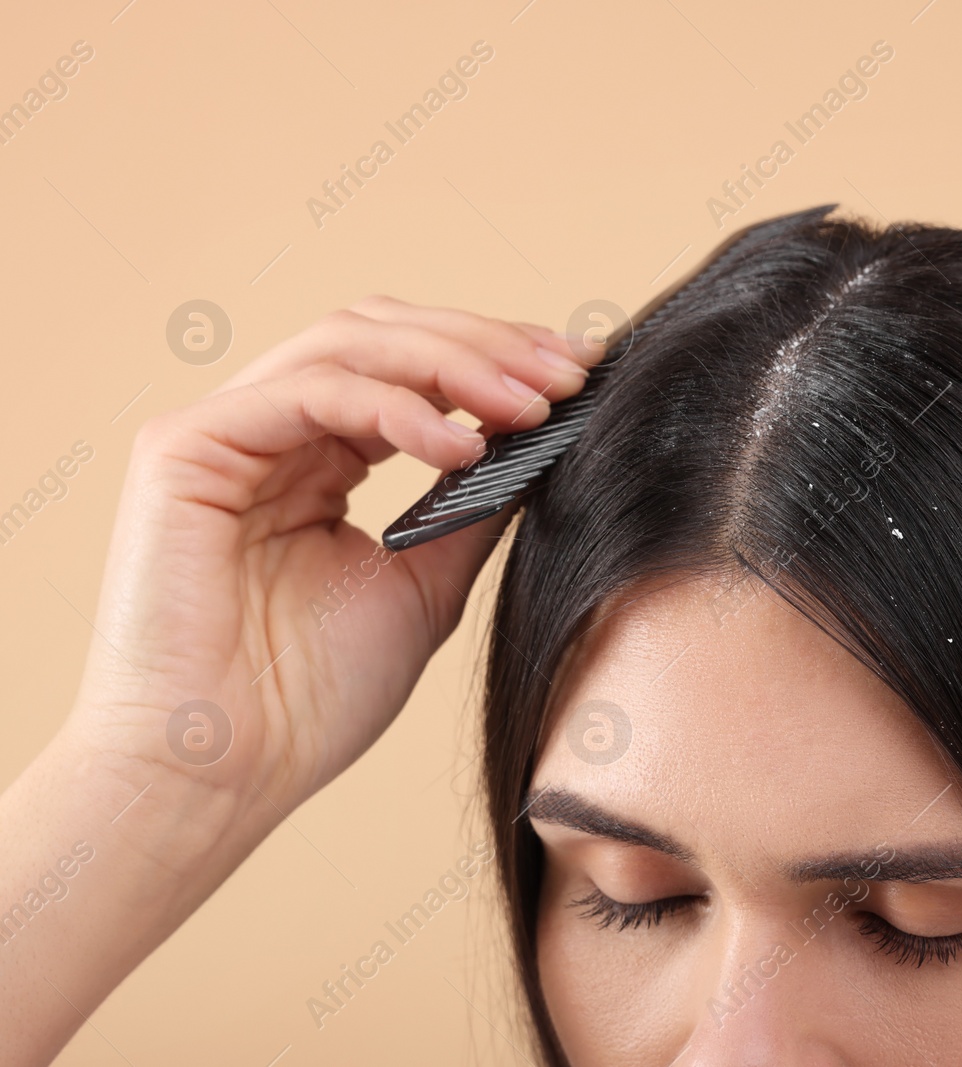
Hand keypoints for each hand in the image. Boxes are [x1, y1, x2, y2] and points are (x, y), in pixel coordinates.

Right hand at [67, 297, 597, 829]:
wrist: (225, 775)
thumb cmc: (310, 699)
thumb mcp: (427, 583)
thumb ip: (473, 506)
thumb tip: (545, 441)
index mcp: (320, 458)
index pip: (412, 369)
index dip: (498, 357)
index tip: (582, 369)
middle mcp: (271, 431)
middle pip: (385, 334)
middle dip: (487, 345)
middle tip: (569, 371)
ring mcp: (224, 432)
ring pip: (350, 345)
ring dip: (454, 362)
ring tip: (530, 404)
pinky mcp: (184, 448)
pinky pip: (308, 393)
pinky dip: (393, 407)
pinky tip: (459, 446)